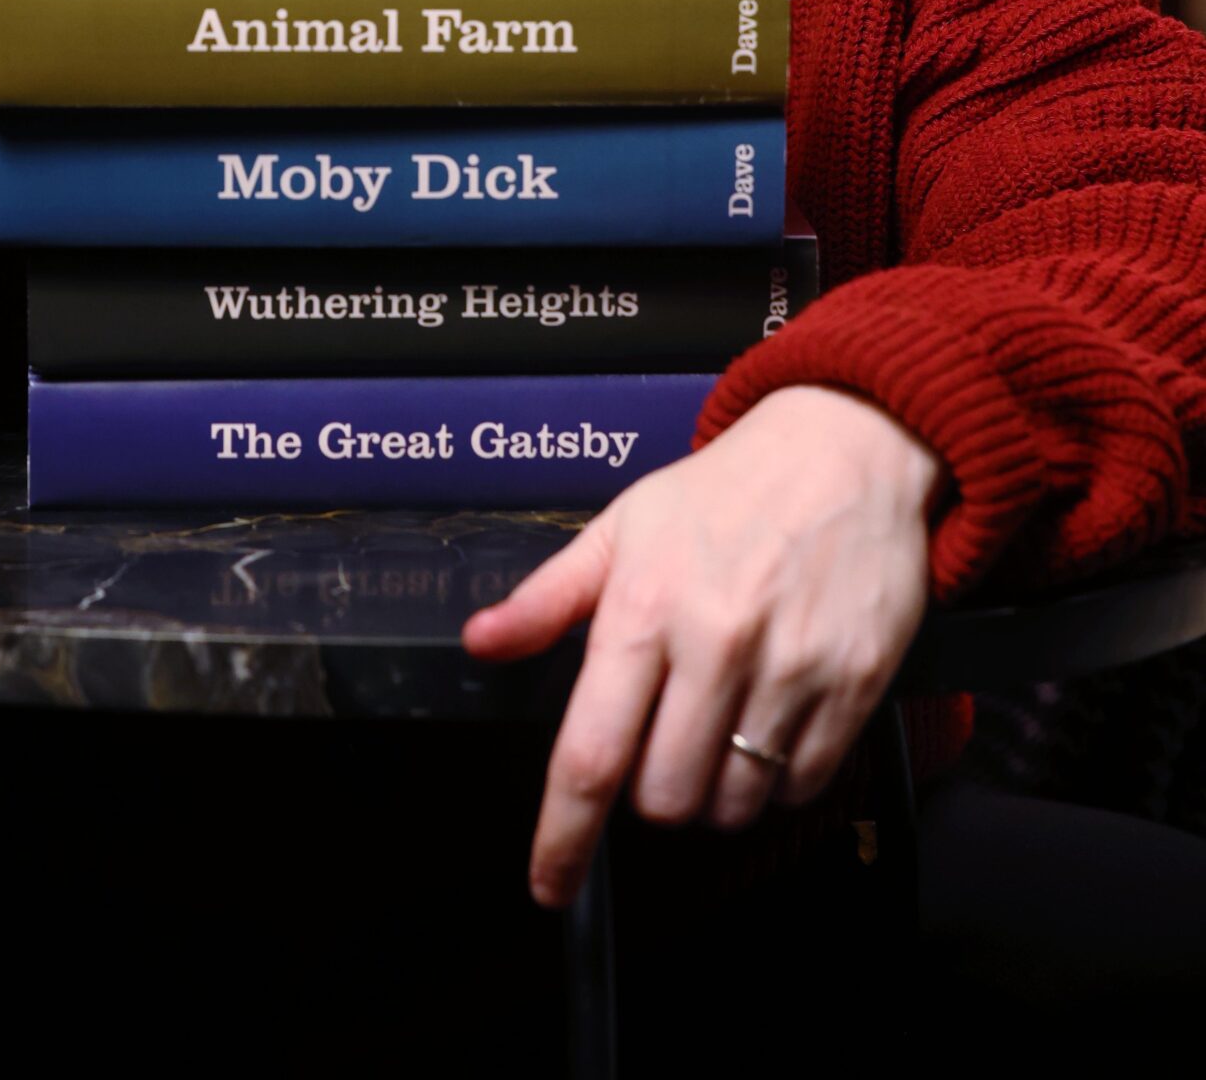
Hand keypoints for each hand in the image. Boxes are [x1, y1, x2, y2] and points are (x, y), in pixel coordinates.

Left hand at [461, 386, 941, 905]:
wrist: (846, 450)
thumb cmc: (724, 491)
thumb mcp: (622, 526)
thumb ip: (548, 597)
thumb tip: (481, 642)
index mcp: (644, 607)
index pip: (591, 754)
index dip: (563, 835)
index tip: (548, 883)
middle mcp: (714, 643)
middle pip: (663, 797)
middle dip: (650, 792)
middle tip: (660, 738)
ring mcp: (789, 668)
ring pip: (732, 803)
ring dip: (713, 792)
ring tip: (715, 728)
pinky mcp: (853, 684)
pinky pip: (801, 786)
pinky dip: (776, 779)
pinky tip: (768, 725)